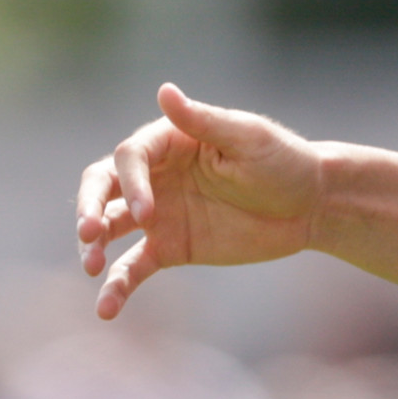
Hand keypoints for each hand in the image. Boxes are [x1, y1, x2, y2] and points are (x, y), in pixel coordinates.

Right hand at [75, 83, 321, 318]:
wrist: (309, 206)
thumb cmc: (282, 160)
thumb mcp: (246, 138)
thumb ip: (202, 121)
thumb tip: (164, 89)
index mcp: (171, 141)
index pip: (130, 157)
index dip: (131, 183)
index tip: (148, 212)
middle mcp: (157, 176)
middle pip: (103, 186)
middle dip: (89, 207)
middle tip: (89, 232)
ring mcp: (159, 214)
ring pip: (110, 226)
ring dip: (92, 245)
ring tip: (90, 266)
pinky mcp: (169, 248)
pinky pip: (133, 267)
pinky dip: (116, 287)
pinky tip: (106, 309)